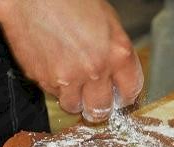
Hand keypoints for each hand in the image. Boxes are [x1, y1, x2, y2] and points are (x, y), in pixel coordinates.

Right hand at [0, 0, 143, 121]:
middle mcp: (95, 70)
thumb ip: (113, 50)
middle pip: (101, 108)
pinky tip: (52, 65)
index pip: (130, 91)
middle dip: (99, 107)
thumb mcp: (106, 20)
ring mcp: (67, 78)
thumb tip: (115, 72)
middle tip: (95, 100)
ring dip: (74, 99)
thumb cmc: (67, 0)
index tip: (119, 97)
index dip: (124, 96)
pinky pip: (52, 93)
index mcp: (117, 52)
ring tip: (70, 81)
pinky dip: (54, 86)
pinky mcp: (43, 80)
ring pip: (74, 106)